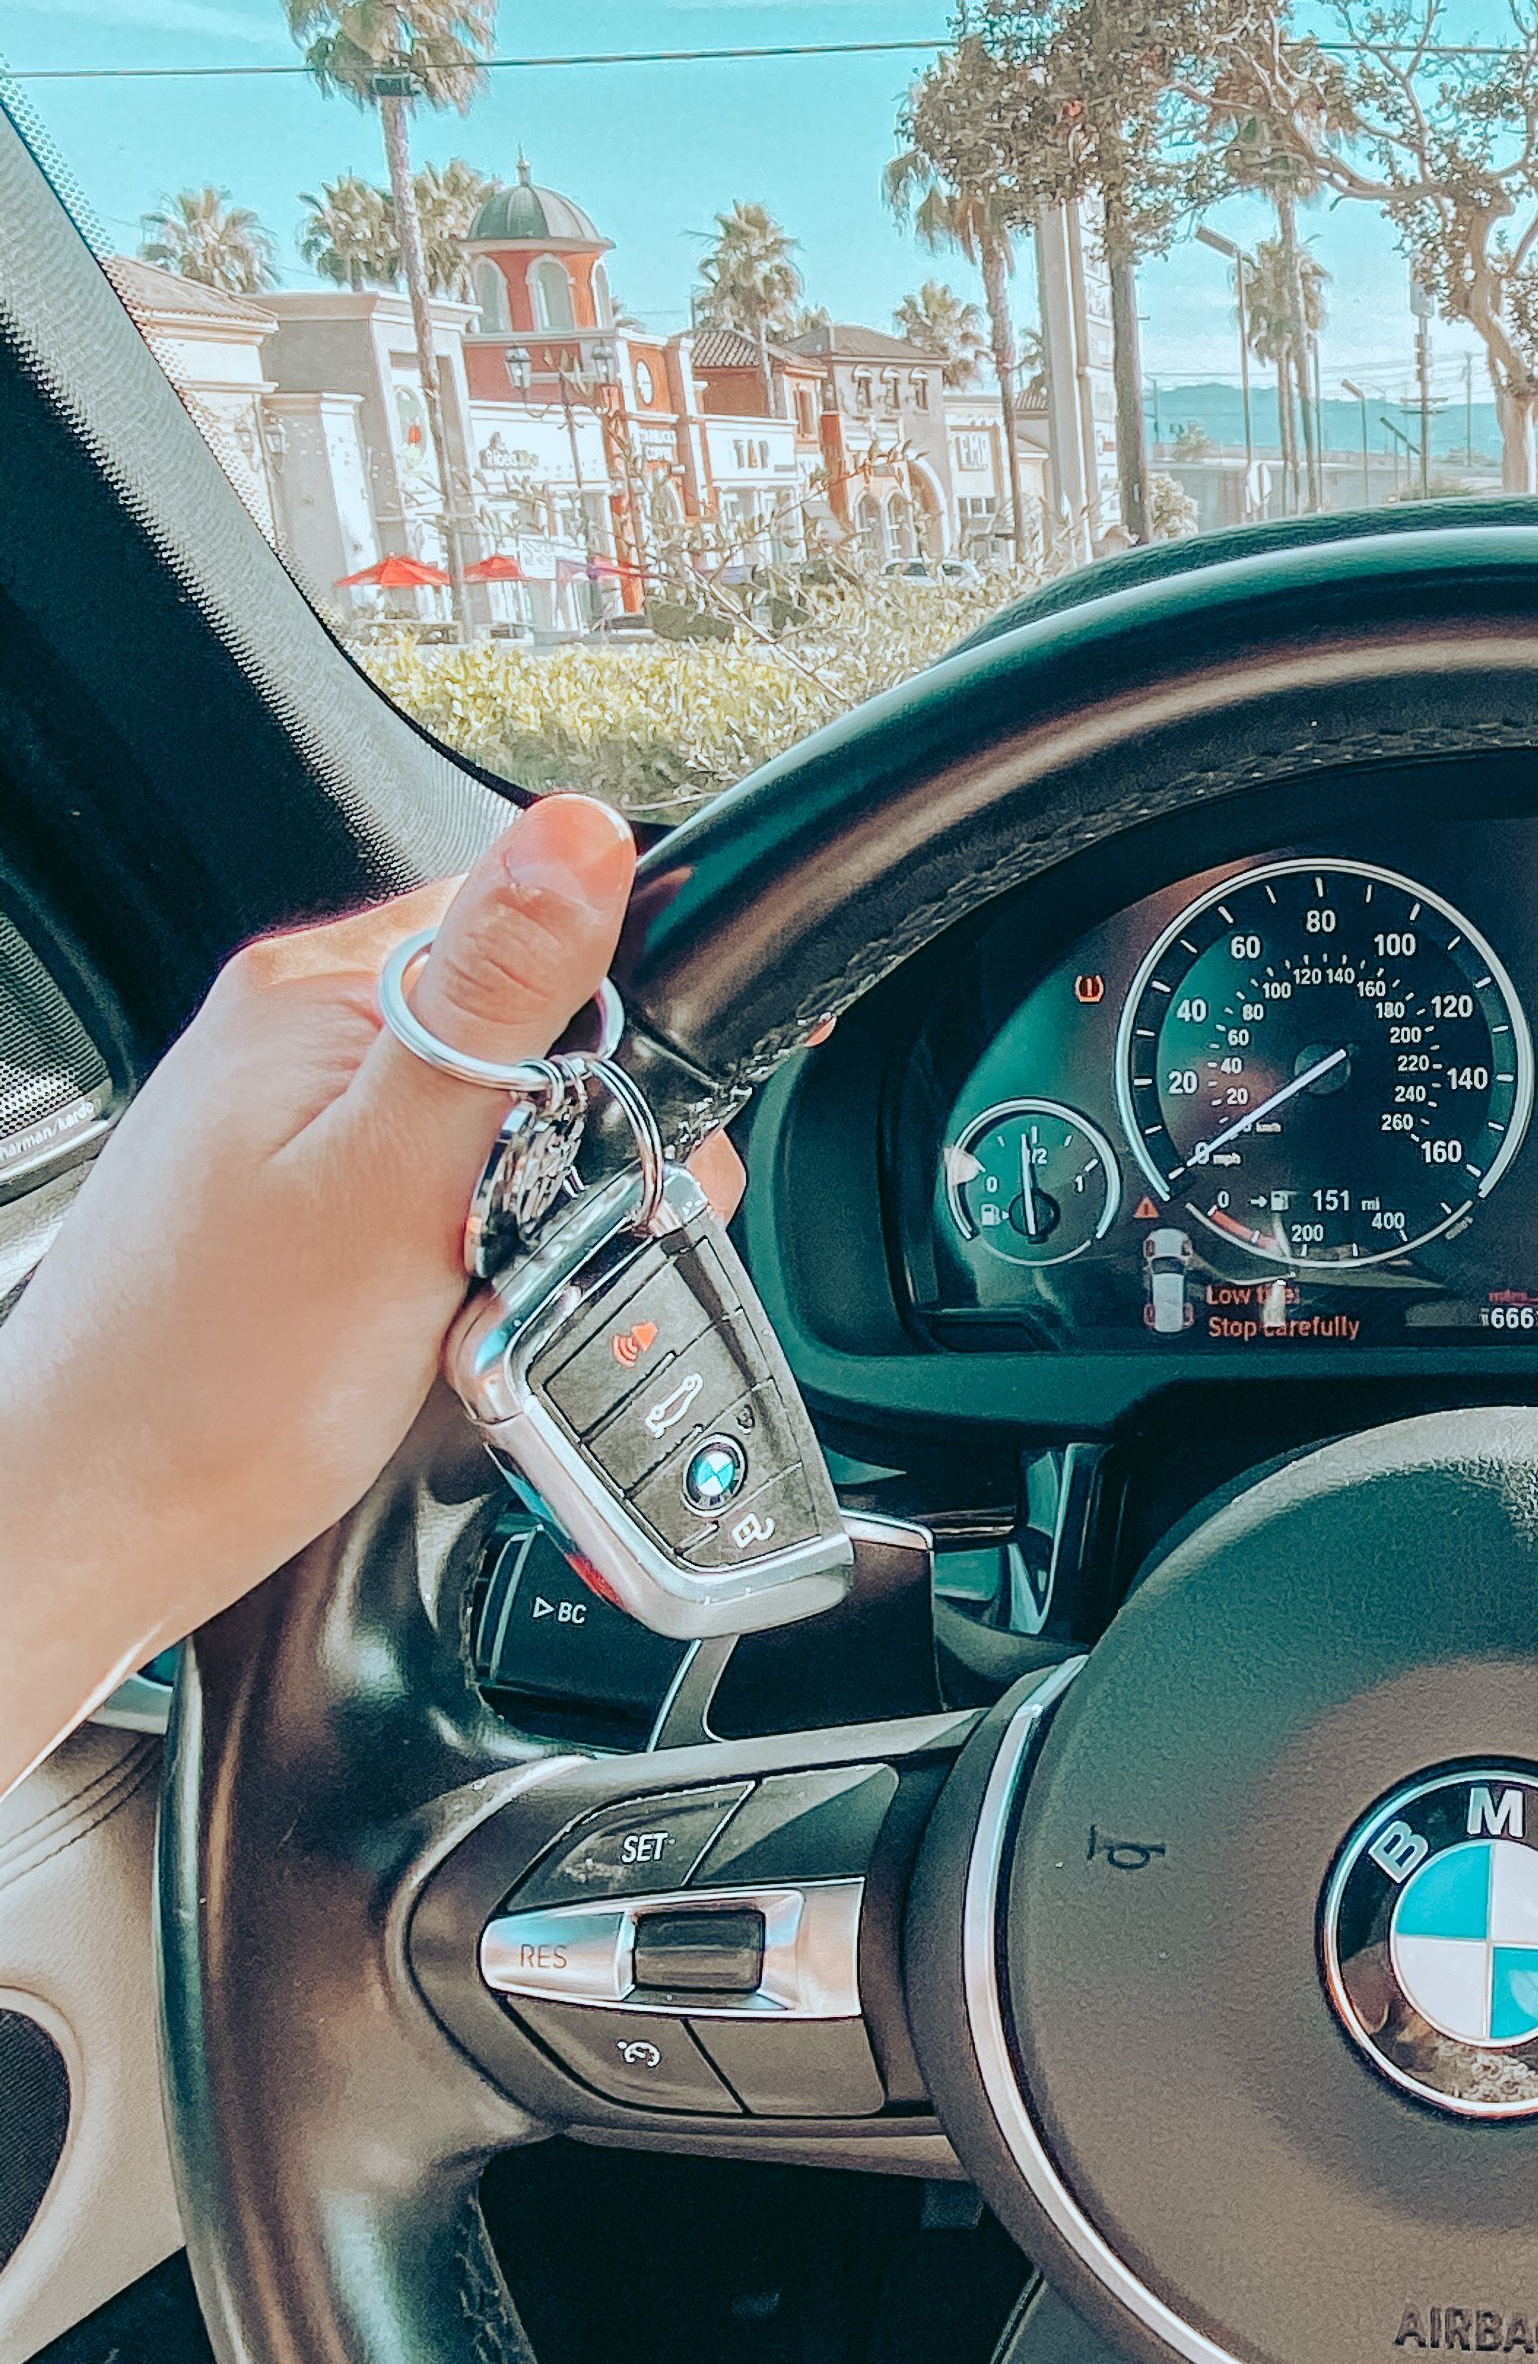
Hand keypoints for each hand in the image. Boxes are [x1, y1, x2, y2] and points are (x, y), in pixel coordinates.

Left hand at [0, 797, 690, 1784]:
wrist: (94, 1531)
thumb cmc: (212, 1384)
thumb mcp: (393, 1179)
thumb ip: (497, 1001)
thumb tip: (579, 832)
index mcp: (316, 992)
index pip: (532, 921)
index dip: (617, 1030)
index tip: (616, 1140)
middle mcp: (298, 1039)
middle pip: (531, 1036)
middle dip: (582, 1151)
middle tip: (536, 1250)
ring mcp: (296, 1127)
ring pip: (501, 1133)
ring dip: (534, 1224)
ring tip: (475, 1303)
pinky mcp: (307, 1212)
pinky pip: (448, 1205)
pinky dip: (478, 1269)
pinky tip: (442, 1328)